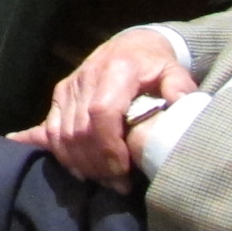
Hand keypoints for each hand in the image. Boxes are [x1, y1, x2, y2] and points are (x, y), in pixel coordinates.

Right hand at [9, 27, 196, 188]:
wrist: (130, 45)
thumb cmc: (154, 64)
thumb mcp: (174, 71)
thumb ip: (180, 88)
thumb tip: (180, 105)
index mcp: (116, 70)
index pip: (101, 111)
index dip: (109, 145)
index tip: (124, 169)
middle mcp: (87, 77)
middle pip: (81, 129)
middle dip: (97, 163)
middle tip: (119, 185)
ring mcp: (69, 86)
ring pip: (64, 133)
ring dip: (81, 163)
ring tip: (105, 181)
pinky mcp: (60, 94)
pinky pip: (52, 129)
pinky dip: (61, 153)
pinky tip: (79, 170)